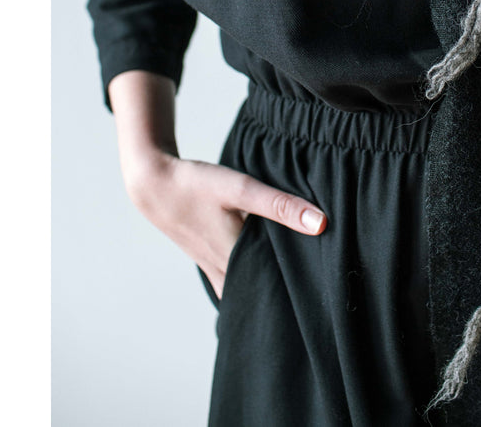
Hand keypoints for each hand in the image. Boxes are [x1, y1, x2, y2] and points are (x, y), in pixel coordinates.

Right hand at [124, 150, 327, 299]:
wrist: (153, 183)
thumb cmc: (196, 185)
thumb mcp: (240, 189)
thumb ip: (280, 205)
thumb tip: (321, 224)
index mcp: (235, 260)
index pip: (276, 290)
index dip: (300, 293)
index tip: (327, 296)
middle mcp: (224, 271)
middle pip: (261, 293)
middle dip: (285, 297)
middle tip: (318, 297)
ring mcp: (212, 266)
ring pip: (245, 289)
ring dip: (265, 288)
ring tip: (293, 289)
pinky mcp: (206, 256)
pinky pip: (232, 278)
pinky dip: (249, 277)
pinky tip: (262, 268)